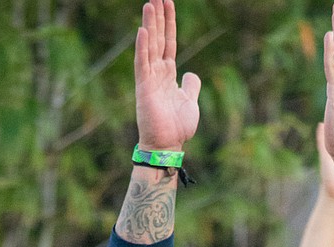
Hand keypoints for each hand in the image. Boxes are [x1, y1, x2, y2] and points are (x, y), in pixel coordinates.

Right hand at [135, 0, 200, 151]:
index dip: (170, 23)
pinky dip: (142, 47)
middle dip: (159, 17)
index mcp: (168, 74)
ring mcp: (149, 78)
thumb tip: (191, 74)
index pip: (169, 42)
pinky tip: (143, 31)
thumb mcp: (191, 102)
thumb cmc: (177, 127)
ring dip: (150, 25)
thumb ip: (191, 86)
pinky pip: (142, 63)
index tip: (168, 3)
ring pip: (150, 46)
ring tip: (150, 4)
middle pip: (159, 38)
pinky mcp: (144, 88)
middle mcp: (157, 72)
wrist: (168, 145)